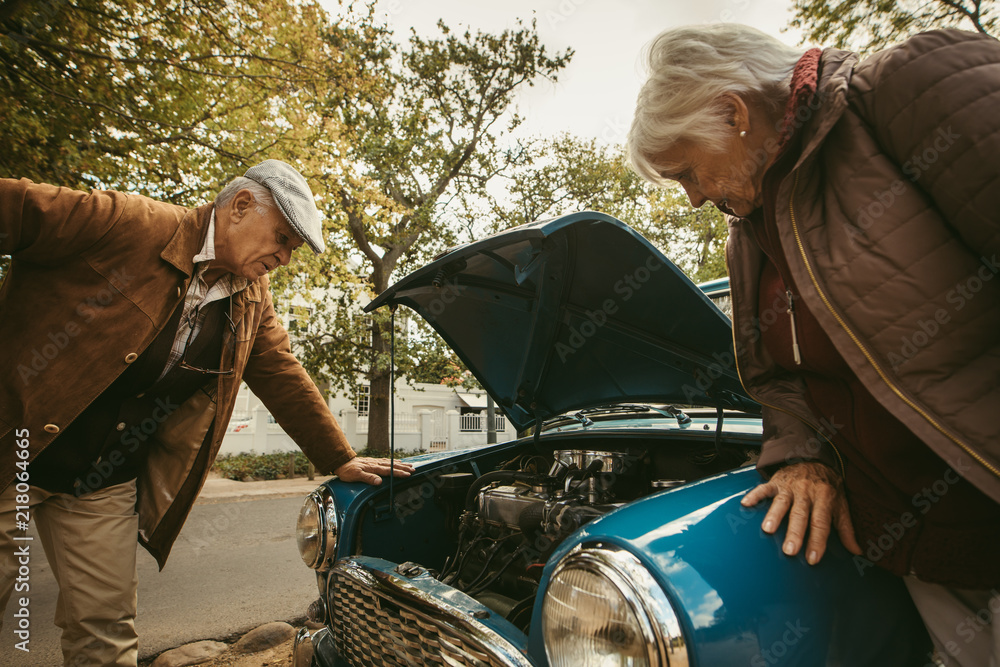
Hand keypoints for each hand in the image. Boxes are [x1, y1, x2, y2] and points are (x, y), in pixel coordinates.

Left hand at [334, 457, 414, 484]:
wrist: (342, 462)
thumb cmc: (348, 471)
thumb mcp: (356, 476)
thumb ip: (368, 478)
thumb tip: (379, 481)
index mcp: (373, 468)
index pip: (389, 471)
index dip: (399, 473)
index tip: (408, 474)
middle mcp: (375, 464)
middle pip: (392, 466)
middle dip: (403, 468)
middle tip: (413, 469)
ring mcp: (375, 462)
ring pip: (390, 463)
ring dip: (400, 464)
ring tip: (409, 465)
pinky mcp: (373, 462)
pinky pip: (385, 461)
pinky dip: (393, 461)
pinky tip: (396, 462)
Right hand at [741, 461, 861, 563]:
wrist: (815, 459)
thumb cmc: (828, 488)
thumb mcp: (841, 506)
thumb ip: (847, 529)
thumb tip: (857, 552)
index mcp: (825, 498)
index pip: (821, 523)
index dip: (817, 541)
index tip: (813, 559)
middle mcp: (807, 492)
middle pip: (800, 514)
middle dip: (795, 533)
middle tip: (789, 551)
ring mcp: (790, 486)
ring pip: (782, 502)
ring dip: (774, 515)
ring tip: (767, 530)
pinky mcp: (776, 481)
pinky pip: (764, 488)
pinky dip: (755, 495)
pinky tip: (746, 504)